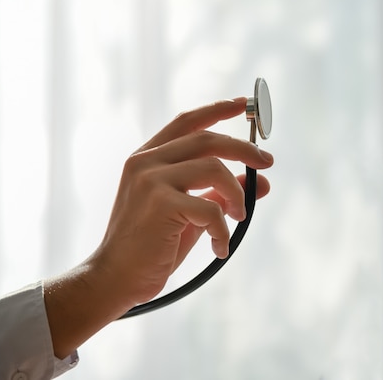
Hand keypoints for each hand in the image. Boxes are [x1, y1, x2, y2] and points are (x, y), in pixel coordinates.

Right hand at [44, 98, 272, 357]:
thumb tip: (262, 183)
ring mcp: (150, 180)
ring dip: (236, 194)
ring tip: (239, 218)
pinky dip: (223, 229)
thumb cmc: (151, 247)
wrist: (116, 278)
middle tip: (266, 163)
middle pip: (207, 139)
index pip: (187, 122)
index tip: (244, 104)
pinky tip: (219, 248)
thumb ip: (221, 194)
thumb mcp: (191, 215)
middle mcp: (146, 162)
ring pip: (214, 168)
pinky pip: (210, 208)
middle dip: (244, 149)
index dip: (218, 109)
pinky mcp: (159, 203)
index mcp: (148, 158)